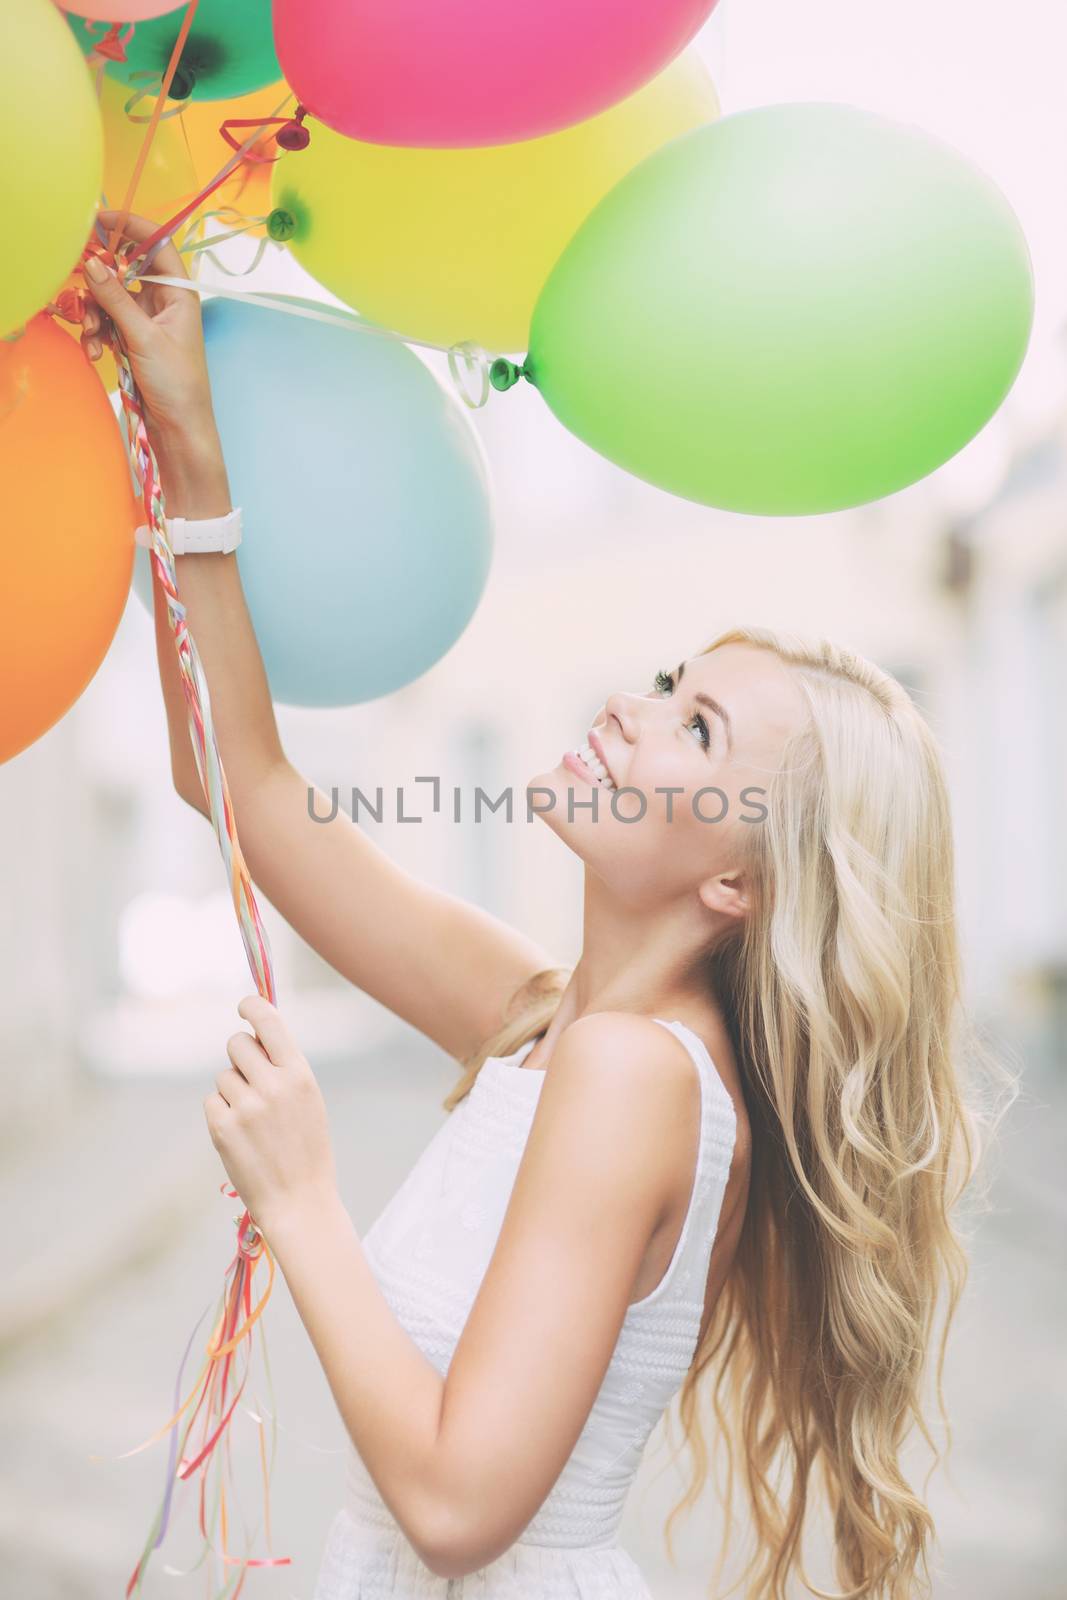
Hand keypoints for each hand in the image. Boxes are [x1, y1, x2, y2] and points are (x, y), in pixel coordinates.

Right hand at [80, 209, 216, 448]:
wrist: (180, 428)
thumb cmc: (177, 384)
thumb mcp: (143, 337)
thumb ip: (115, 299)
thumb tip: (92, 262)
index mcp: (179, 293)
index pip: (157, 244)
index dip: (132, 226)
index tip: (100, 219)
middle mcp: (163, 301)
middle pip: (125, 270)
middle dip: (101, 279)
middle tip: (81, 282)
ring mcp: (146, 320)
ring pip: (110, 297)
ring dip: (94, 313)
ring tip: (92, 336)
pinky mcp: (132, 338)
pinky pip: (107, 322)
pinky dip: (96, 332)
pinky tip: (94, 351)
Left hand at [204, 995, 338, 1239]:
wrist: (299, 1201)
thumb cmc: (306, 1148)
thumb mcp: (308, 1100)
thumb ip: (285, 1068)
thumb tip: (256, 1034)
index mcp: (300, 1074)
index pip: (269, 1021)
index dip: (252, 1006)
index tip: (244, 1006)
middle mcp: (273, 1085)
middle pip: (237, 1044)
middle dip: (240, 1057)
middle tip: (252, 1082)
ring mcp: (246, 1107)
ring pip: (223, 1076)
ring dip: (232, 1091)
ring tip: (254, 1121)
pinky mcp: (223, 1128)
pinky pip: (212, 1101)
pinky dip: (221, 1114)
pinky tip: (241, 1135)